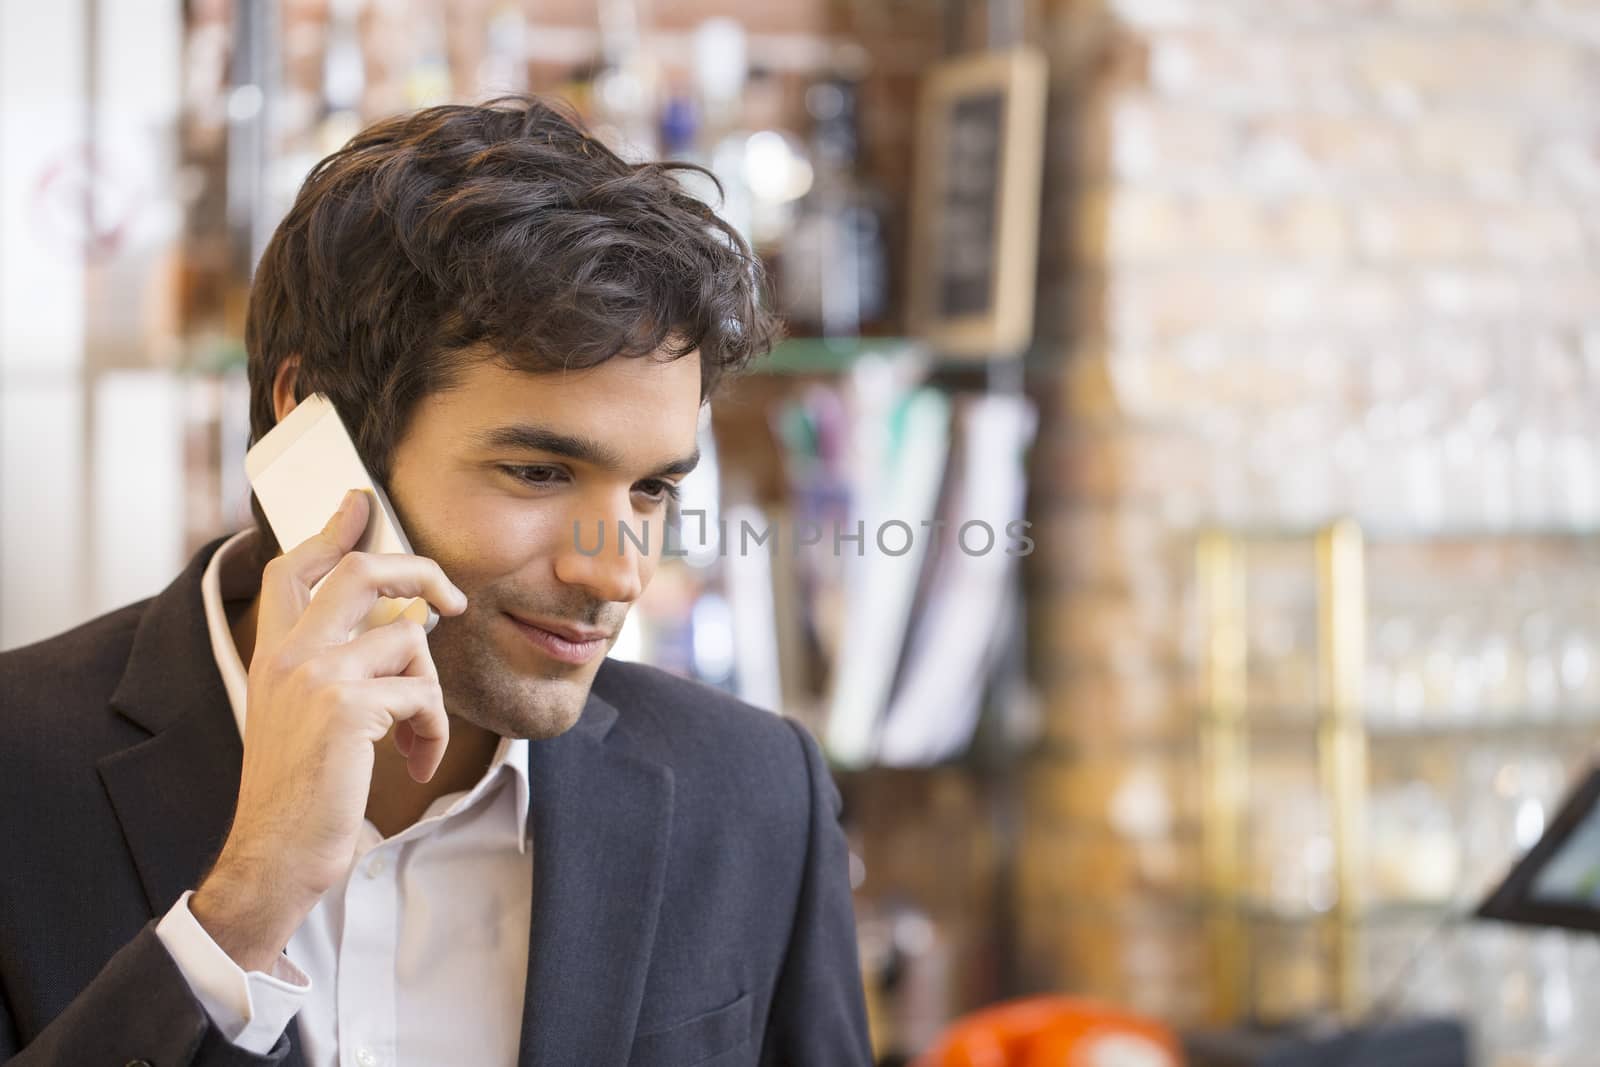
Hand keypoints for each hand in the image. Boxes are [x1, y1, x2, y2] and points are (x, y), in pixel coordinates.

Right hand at [191, 489, 467, 970]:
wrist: (275, 855)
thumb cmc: (300, 793)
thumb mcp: (300, 717)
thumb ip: (331, 669)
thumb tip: (401, 628)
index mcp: (273, 653)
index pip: (293, 569)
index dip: (330, 529)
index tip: (362, 503)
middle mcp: (288, 654)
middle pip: (360, 570)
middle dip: (420, 570)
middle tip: (453, 598)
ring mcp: (315, 675)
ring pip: (409, 640)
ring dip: (430, 695)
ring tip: (416, 738)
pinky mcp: (347, 706)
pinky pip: (423, 695)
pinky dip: (432, 731)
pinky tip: (414, 763)